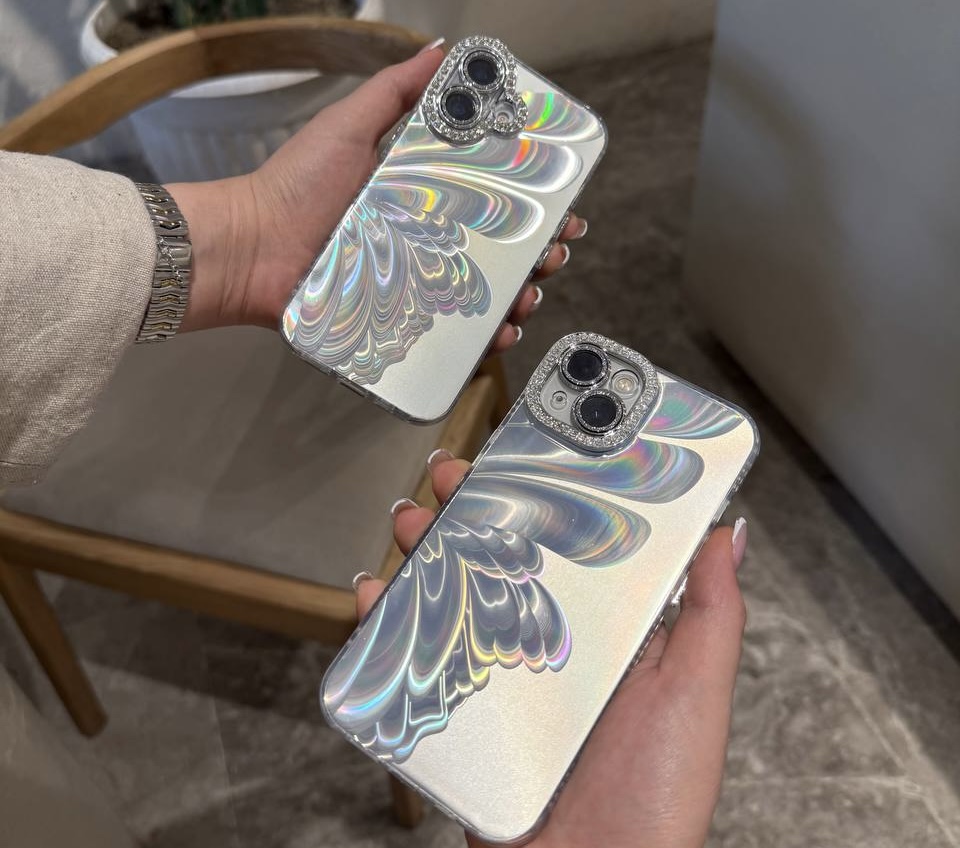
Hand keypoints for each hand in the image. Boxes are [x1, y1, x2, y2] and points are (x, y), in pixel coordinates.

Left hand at [168, 43, 587, 338]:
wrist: (250, 249)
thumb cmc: (296, 186)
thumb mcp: (348, 127)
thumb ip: (393, 90)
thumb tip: (444, 48)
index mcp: (421, 195)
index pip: (490, 198)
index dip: (531, 202)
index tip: (563, 203)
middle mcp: (425, 239)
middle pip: (497, 249)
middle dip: (538, 253)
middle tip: (554, 253)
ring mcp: (414, 283)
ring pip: (483, 293)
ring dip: (519, 295)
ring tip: (531, 292)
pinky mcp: (398, 320)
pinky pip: (450, 333)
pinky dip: (482, 336)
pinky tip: (501, 331)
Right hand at [355, 454, 747, 847]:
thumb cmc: (657, 798)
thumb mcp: (694, 692)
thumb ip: (713, 614)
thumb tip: (728, 529)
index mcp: (605, 630)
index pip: (571, 542)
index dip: (545, 493)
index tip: (526, 450)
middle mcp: (549, 644)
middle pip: (502, 558)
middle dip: (473, 509)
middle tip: (452, 473)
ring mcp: (502, 677)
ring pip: (454, 594)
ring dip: (426, 549)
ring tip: (410, 519)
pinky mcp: (461, 713)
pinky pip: (415, 656)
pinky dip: (386, 619)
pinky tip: (375, 593)